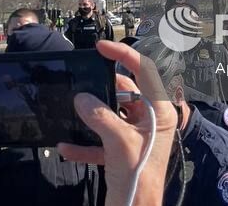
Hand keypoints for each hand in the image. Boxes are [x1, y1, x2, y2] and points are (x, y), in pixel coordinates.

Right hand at [58, 40, 176, 205]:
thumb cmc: (139, 179)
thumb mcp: (119, 142)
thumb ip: (100, 116)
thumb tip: (82, 98)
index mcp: (160, 112)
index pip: (145, 72)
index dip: (124, 55)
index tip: (101, 48)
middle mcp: (151, 121)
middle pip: (125, 93)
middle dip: (102, 90)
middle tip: (82, 86)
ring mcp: (137, 137)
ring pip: (111, 115)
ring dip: (90, 117)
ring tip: (72, 113)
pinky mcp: (123, 153)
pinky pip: (101, 140)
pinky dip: (85, 143)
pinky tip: (67, 146)